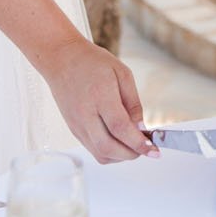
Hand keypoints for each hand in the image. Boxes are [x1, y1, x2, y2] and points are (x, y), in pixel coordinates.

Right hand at [36, 35, 157, 163]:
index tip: (154, 150)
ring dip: (121, 156)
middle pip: (109, 147)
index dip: (138, 143)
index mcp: (100, 96)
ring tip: (133, 145)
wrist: (62, 60)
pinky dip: (109, 153)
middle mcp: (85, 114)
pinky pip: (93, 150)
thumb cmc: (92, 62)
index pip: (120, 128)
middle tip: (146, 149)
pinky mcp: (74, 129)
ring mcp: (77, 124)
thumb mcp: (122, 73)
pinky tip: (119, 142)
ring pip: (100, 154)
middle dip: (132, 154)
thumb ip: (133, 103)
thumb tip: (141, 128)